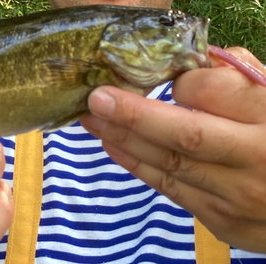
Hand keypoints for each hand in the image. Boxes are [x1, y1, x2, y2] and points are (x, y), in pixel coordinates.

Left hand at [81, 47, 265, 252]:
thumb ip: (242, 80)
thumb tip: (192, 64)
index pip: (215, 91)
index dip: (181, 83)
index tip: (167, 80)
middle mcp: (255, 159)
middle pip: (184, 135)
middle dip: (133, 115)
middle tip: (96, 99)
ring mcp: (237, 196)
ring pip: (169, 164)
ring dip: (124, 140)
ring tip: (93, 120)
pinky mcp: (221, 220)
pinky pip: (170, 189)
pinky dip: (138, 166)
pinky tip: (114, 146)